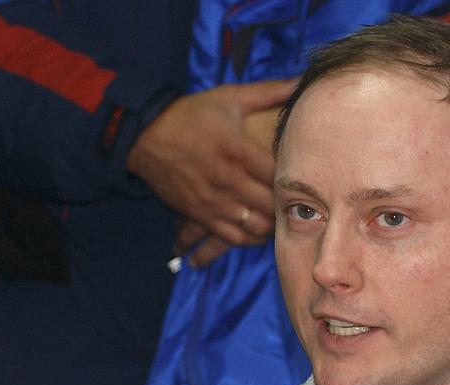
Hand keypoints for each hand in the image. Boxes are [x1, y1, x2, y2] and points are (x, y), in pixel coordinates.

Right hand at [129, 79, 295, 249]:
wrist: (144, 135)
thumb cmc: (190, 115)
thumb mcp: (229, 97)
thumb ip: (269, 92)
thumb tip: (301, 81)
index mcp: (238, 149)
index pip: (280, 175)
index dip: (297, 178)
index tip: (304, 174)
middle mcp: (227, 179)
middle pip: (272, 205)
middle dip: (288, 205)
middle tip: (297, 200)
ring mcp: (213, 201)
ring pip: (257, 226)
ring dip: (272, 223)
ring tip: (279, 214)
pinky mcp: (200, 215)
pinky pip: (234, 238)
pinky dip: (250, 237)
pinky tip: (258, 227)